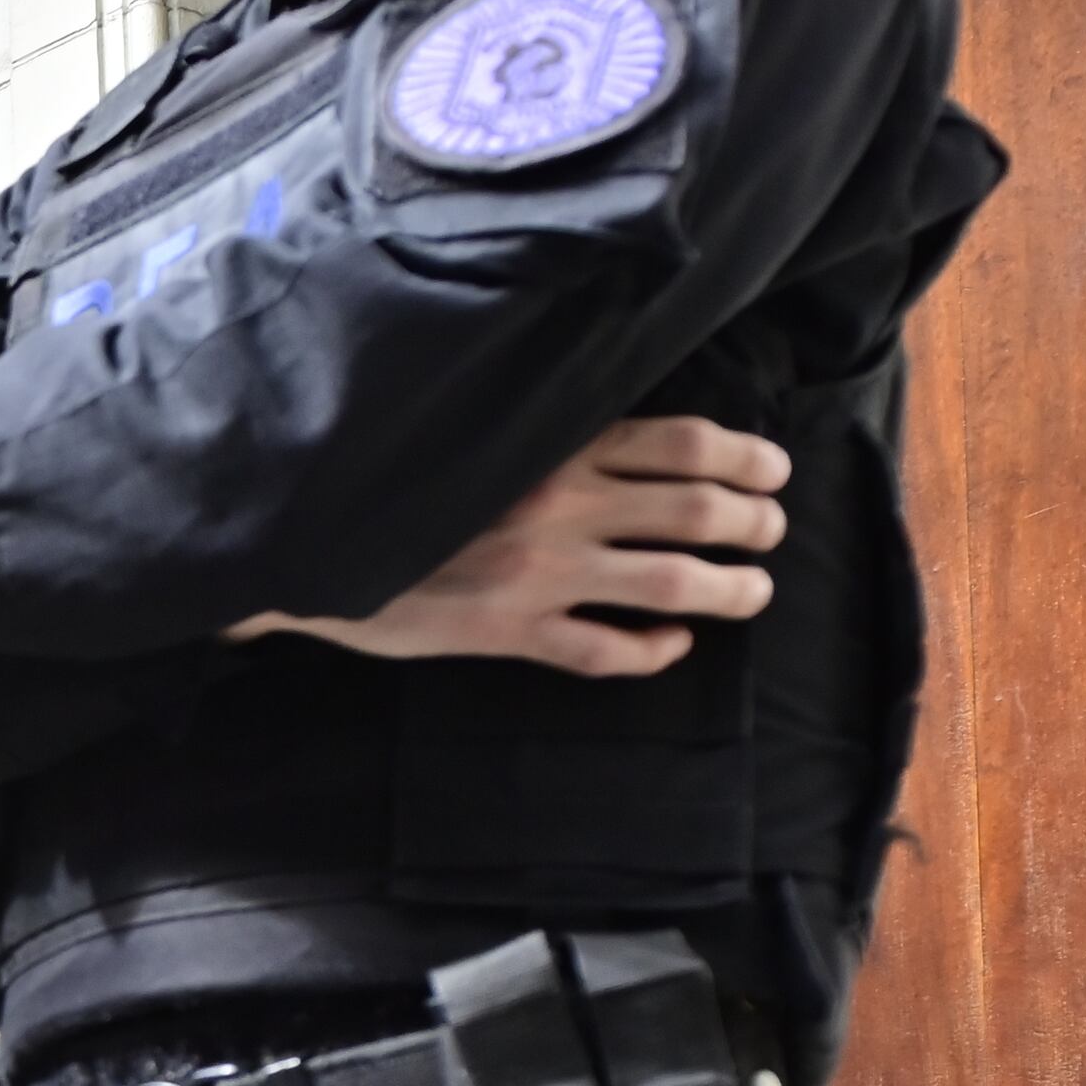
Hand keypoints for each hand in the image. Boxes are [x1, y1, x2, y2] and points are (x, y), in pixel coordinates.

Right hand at [233, 417, 788, 677]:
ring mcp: (540, 573)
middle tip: (770, 531)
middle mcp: (560, 505)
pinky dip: (655, 650)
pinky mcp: (510, 631)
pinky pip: (605, 650)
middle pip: (695, 511)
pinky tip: (674, 645)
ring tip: (753, 590)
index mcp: (554, 446)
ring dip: (731, 588)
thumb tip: (622, 439)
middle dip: (754, 522)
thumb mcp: (480, 436)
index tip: (773, 469)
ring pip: (671, 583)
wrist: (312, 540)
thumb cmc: (396, 480)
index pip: (680, 443)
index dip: (744, 457)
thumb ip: (548, 436)